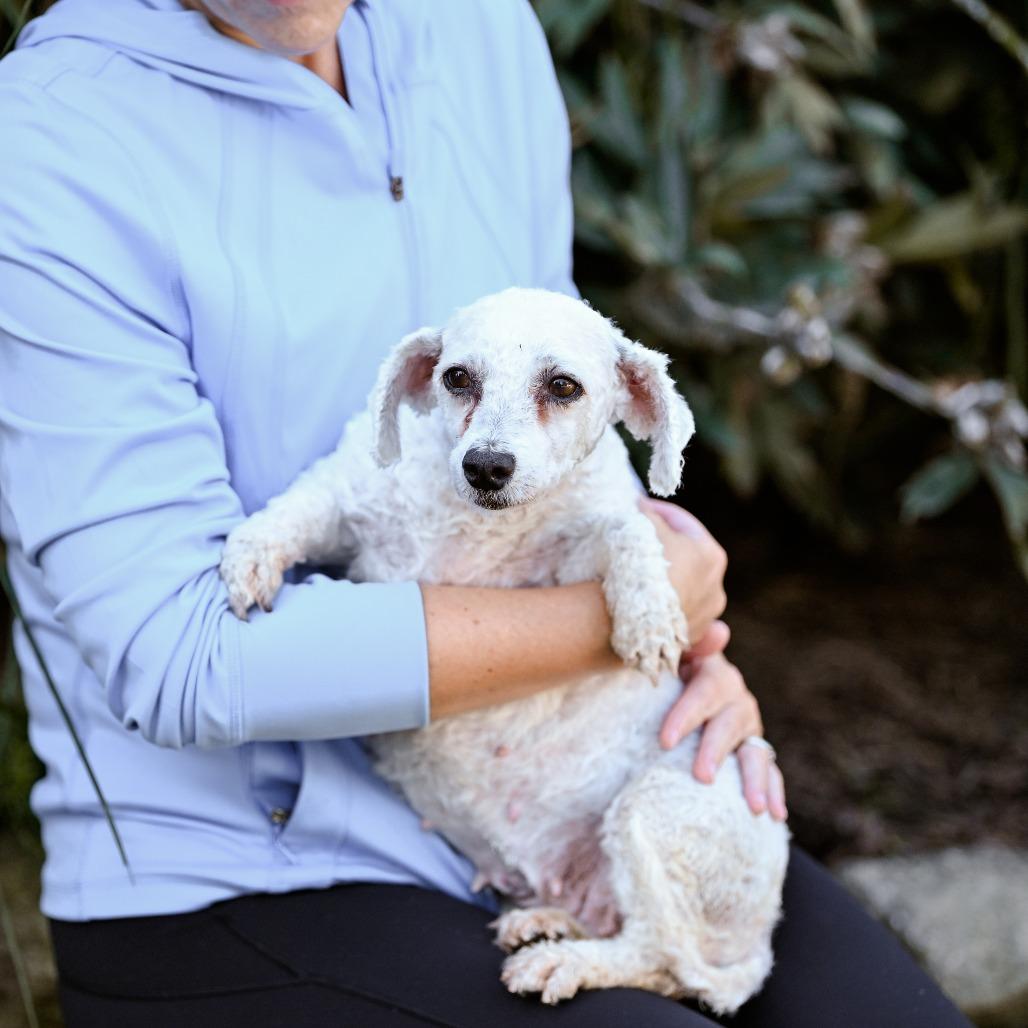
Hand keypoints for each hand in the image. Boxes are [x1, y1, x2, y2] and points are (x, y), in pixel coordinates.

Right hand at [639, 498, 726, 645]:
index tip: (637, 506)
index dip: (658, 511)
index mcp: (711, 556)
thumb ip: (650, 514)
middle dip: (665, 546)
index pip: (683, 523)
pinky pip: (675, 618)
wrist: (619, 621)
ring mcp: (703, 620)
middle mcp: (715, 590)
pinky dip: (663, 609)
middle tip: (637, 538)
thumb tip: (645, 508)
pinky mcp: (685, 642)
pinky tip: (645, 604)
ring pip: (683, 590)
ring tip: (638, 574)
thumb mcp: (642, 527)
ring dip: (666, 580)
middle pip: (688, 558)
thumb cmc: (637, 567)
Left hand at [660, 640, 786, 820]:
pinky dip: (774, 792)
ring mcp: (749, 727)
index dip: (686, 715)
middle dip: (716, 751)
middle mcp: (737, 699)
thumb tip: (719, 629)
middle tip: (702, 776)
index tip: (664, 740)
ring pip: (755, 753)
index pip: (703, 693)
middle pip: (730, 725)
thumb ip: (690, 644)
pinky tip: (776, 816)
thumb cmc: (671, 672)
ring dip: (755, 780)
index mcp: (715, 675)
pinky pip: (769, 772)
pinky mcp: (755, 749)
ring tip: (754, 807)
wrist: (689, 679)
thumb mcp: (673, 654)